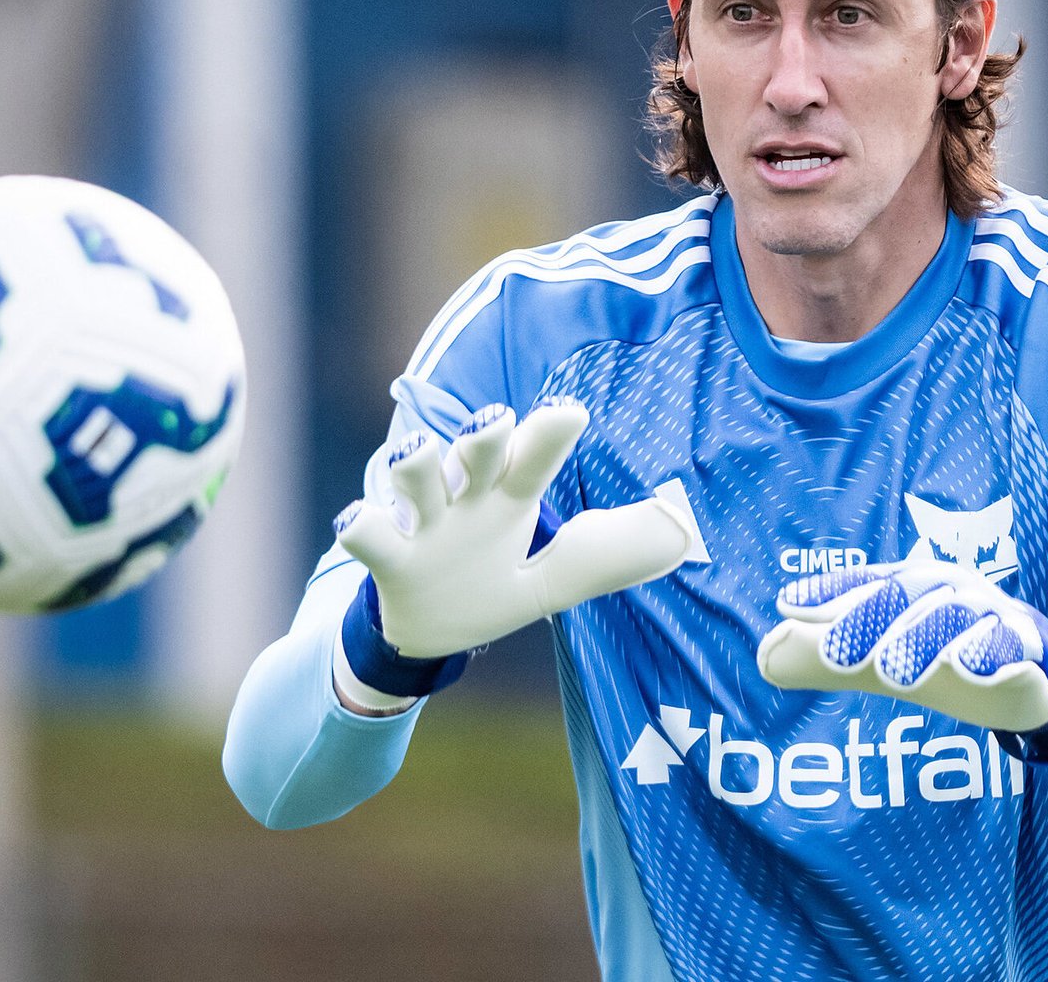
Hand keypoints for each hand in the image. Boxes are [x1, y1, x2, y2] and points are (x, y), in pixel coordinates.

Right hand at [335, 398, 692, 660]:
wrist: (425, 633)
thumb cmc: (493, 584)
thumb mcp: (556, 578)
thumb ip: (609, 554)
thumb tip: (684, 531)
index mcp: (510, 496)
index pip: (535, 453)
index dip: (550, 431)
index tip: (570, 413)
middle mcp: (467, 497)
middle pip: (475, 445)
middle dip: (484, 431)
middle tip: (494, 425)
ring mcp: (424, 524)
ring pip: (415, 471)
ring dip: (417, 461)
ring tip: (417, 457)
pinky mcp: (388, 559)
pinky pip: (367, 532)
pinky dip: (364, 523)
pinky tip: (365, 519)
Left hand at [757, 561, 1047, 764]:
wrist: (1038, 674)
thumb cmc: (946, 655)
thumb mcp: (880, 659)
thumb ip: (824, 657)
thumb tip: (763, 658)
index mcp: (910, 585)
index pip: (864, 585)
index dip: (828, 593)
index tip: (789, 604)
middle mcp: (948, 590)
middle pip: (903, 598)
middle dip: (865, 620)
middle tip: (831, 654)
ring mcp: (991, 615)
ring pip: (954, 619)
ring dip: (923, 640)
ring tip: (891, 671)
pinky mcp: (1028, 647)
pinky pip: (1011, 646)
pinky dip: (992, 653)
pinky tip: (970, 669)